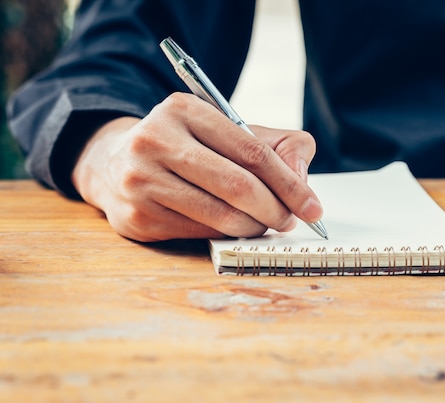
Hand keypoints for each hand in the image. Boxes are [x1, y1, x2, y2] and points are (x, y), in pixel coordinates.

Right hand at [71, 92, 322, 241]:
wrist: (116, 163)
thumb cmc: (188, 147)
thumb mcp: (230, 130)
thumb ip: (280, 146)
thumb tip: (301, 180)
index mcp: (184, 110)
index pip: (252, 152)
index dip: (290, 184)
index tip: (313, 207)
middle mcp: (156, 141)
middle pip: (238, 186)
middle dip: (276, 209)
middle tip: (290, 221)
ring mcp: (141, 182)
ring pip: (221, 216)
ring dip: (255, 226)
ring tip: (264, 223)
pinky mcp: (137, 218)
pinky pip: (200, 234)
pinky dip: (227, 235)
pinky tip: (233, 227)